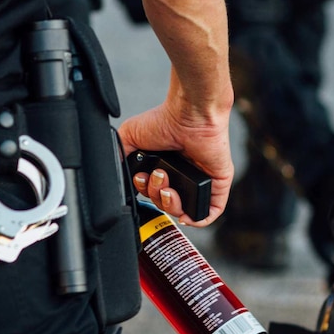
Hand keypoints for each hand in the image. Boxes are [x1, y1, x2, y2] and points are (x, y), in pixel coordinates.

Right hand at [119, 103, 233, 226]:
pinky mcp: (217, 184)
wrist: (188, 115)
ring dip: (170, 205)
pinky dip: (198, 219)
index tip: (142, 178)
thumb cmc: (164, 120)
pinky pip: (210, 212)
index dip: (145, 192)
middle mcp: (181, 175)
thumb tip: (117, 173)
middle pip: (165, 203)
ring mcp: (199, 181)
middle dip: (156, 196)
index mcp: (164, 166)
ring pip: (184, 210)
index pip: (153, 192)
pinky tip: (184, 214)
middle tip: (158, 176)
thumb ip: (121, 155)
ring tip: (168, 186)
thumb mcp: (130, 136)